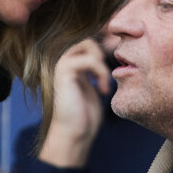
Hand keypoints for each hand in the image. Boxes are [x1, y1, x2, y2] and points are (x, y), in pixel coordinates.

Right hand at [38, 38, 110, 167]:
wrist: (75, 133)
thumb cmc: (86, 114)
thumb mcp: (95, 85)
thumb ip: (97, 68)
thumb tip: (111, 48)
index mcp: (69, 64)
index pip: (88, 42)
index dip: (104, 50)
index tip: (111, 73)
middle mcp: (62, 61)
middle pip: (87, 38)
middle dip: (102, 54)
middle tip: (107, 76)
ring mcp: (60, 64)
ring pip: (87, 43)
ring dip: (101, 62)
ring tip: (104, 81)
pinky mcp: (63, 72)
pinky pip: (89, 59)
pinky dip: (101, 72)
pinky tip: (102, 90)